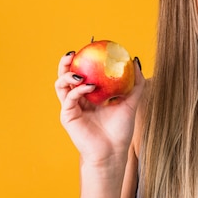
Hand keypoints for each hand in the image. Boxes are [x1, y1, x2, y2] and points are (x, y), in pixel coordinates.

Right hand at [55, 51, 144, 166]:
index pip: (83, 71)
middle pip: (66, 75)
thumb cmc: (120, 130)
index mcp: (91, 94)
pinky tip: (89, 86)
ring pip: (61, 84)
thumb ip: (135, 84)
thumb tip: (136, 62)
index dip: (84, 59)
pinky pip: (69, 98)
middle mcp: (79, 98)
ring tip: (80, 71)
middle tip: (74, 52)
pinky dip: (78, 90)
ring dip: (68, 74)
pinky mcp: (68, 116)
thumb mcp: (131, 102)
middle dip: (66, 62)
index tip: (90, 45)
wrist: (113, 151)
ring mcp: (72, 106)